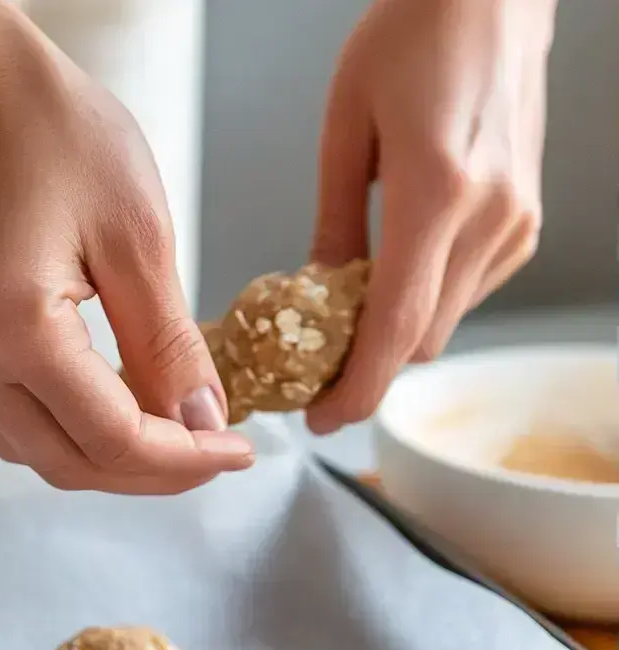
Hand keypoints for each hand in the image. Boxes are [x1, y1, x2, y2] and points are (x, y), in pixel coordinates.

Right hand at [0, 2, 250, 491]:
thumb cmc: (62, 136)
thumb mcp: (142, 240)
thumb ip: (171, 348)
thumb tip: (202, 425)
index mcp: (14, 324)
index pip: (111, 437)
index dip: (182, 459)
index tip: (236, 452)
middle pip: (66, 463)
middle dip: (147, 473)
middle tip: (210, 454)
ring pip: (32, 452)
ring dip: (104, 459)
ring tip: (168, 438)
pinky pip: (8, 417)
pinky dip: (66, 428)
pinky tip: (112, 408)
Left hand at [308, 0, 554, 433]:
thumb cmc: (412, 34)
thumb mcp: (348, 125)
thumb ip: (335, 223)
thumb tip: (318, 302)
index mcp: (437, 189)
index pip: (396, 327)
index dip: (356, 388)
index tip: (322, 419)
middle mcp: (489, 217)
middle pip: (421, 341)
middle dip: (368, 366)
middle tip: (317, 365)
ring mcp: (516, 224)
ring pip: (445, 323)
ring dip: (396, 333)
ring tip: (350, 310)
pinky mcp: (526, 225)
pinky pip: (466, 294)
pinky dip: (427, 301)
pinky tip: (399, 268)